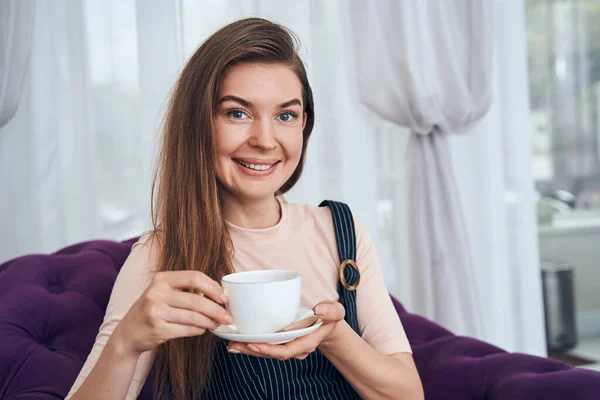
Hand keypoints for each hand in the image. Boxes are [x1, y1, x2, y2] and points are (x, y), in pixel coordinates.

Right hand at [114, 270, 231, 355]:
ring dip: (210, 322)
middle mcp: (157, 293)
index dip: (213, 287)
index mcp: (161, 278)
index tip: (224, 298)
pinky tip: (203, 329)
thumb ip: (185, 288)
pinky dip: (199, 330)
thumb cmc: (153, 308)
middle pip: (197, 300)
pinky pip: (187, 330)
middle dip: (217, 310)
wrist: (128, 332)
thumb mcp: (163, 291)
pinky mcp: (158, 330)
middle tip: (228, 317)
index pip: (194, 277)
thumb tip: (219, 293)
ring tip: (218, 324)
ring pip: (194, 317)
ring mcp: (156, 312)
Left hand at [227, 301, 344, 360]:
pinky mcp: (280, 341)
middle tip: (234, 345)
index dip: (269, 350)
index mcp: (306, 343)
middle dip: (252, 351)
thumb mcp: (335, 311)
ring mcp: (287, 345)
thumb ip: (331, 311)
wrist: (327, 322)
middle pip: (271, 353)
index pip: (286, 351)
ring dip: (247, 349)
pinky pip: (265, 345)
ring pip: (265, 351)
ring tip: (230, 345)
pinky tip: (236, 341)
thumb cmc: (329, 316)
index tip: (254, 344)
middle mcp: (294, 348)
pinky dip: (250, 344)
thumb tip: (318, 310)